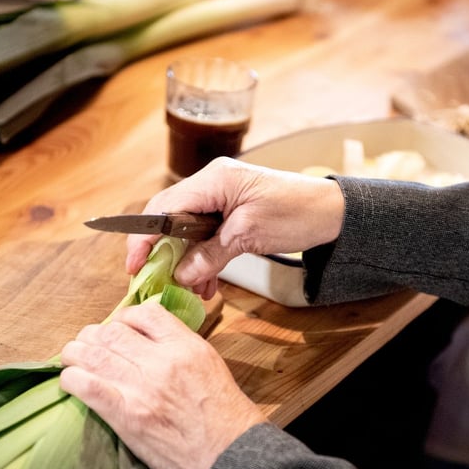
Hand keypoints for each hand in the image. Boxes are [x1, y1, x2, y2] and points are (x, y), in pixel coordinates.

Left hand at [59, 302, 267, 468]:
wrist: (229, 457)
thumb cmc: (226, 417)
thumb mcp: (211, 366)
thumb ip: (182, 348)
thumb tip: (153, 336)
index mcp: (186, 346)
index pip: (145, 314)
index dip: (124, 317)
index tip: (119, 327)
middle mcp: (162, 361)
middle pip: (112, 331)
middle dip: (94, 335)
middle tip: (88, 344)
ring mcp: (142, 388)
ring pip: (93, 354)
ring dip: (76, 353)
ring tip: (72, 358)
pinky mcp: (127, 416)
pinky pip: (88, 387)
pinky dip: (73, 379)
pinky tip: (70, 381)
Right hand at [126, 157, 344, 298]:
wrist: (333, 212)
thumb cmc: (296, 213)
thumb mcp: (249, 235)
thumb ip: (211, 254)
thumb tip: (180, 275)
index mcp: (213, 180)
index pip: (164, 207)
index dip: (144, 236)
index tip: (135, 265)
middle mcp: (212, 184)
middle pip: (170, 217)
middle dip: (160, 250)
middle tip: (152, 279)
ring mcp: (222, 197)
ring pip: (187, 230)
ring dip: (184, 260)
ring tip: (186, 288)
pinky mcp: (231, 212)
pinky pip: (205, 235)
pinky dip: (203, 259)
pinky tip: (206, 283)